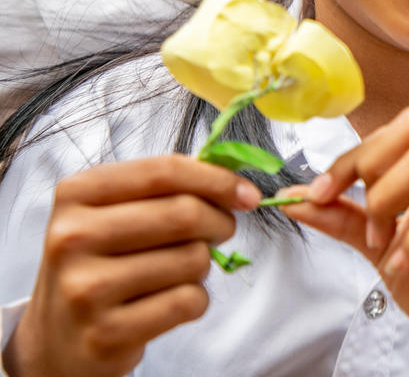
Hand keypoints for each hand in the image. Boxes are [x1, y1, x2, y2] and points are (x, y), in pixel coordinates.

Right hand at [2, 155, 260, 376]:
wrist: (58, 340)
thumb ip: (166, 188)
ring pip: (193, 259)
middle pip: (185, 213)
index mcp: (77, 194)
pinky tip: (169, 303)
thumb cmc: (99, 264)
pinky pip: (187, 301)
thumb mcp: (114, 213)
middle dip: (220, 222)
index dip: (218, 179)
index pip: (165, 171)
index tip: (247, 194)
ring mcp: (85, 288)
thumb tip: (237, 182)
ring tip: (176, 273)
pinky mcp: (106, 332)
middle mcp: (72, 237)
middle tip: (219, 233)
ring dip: (202, 266)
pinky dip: (195, 301)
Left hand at [281, 106, 408, 376]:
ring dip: (385, 205)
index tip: (323, 191)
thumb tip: (293, 195)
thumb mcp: (380, 241)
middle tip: (366, 218)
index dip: (356, 153)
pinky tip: (402, 265)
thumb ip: (343, 214)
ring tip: (383, 243)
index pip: (406, 126)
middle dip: (371, 168)